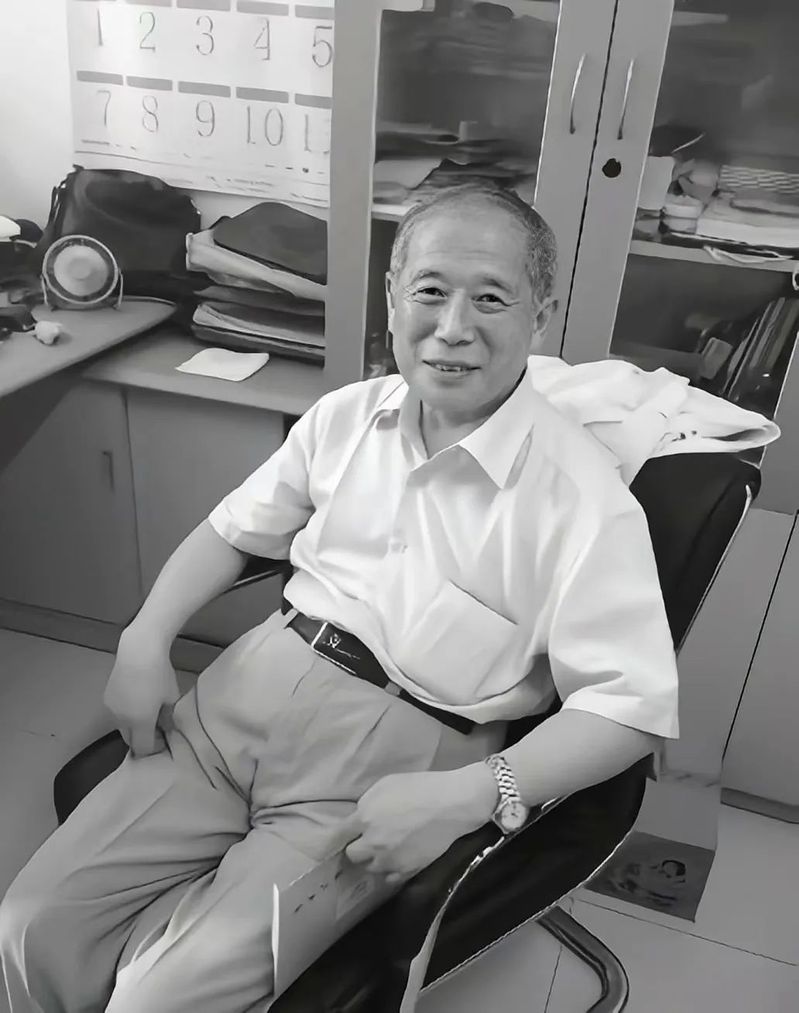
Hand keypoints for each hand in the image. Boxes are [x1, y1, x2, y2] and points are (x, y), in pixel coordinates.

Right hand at [103, 628, 180, 757]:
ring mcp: (112, 709)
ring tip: (146, 713)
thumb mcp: (171, 697)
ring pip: (122, 728)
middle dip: (143, 739)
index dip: (154, 748)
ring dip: (133, 727)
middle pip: (130, 741)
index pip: (144, 748)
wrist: (138, 651)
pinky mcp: (106, 699)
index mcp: (140, 722)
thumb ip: (168, 718)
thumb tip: (166, 729)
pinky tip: (136, 701)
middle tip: (156, 728)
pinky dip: (126, 715)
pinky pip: (117, 715)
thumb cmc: (160, 673)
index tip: (163, 739)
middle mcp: (122, 719)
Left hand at [339, 766, 498, 884]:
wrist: (451, 804)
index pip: (339, 835)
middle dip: (359, 847)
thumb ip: (367, 803)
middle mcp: (372, 843)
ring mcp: (389, 860)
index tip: (343, 838)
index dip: (341, 836)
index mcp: (364, 817)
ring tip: (389, 848)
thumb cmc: (419, 787)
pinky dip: (391, 871)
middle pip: (353, 855)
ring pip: (371, 868)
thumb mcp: (386, 784)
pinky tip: (400, 858)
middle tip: (371, 839)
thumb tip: (360, 817)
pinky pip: (389, 878)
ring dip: (375, 860)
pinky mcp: (406, 871)